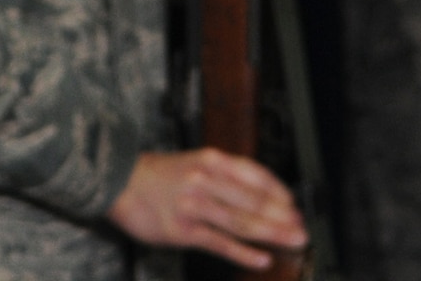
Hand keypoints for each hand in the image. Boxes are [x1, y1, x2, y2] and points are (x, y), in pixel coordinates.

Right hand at [108, 148, 306, 269]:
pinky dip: (243, 253)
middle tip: (303, 229)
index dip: (280, 193)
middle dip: (283, 217)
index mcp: (211, 160)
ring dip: (272, 234)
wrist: (118, 181)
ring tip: (293, 242)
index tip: (295, 207)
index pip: (256, 175)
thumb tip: (259, 195)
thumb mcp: (193, 163)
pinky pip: (219, 243)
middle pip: (254, 201)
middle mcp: (205, 180)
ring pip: (241, 222)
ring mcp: (194, 205)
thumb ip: (223, 176)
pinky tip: (261, 260)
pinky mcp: (182, 230)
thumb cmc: (157, 175)